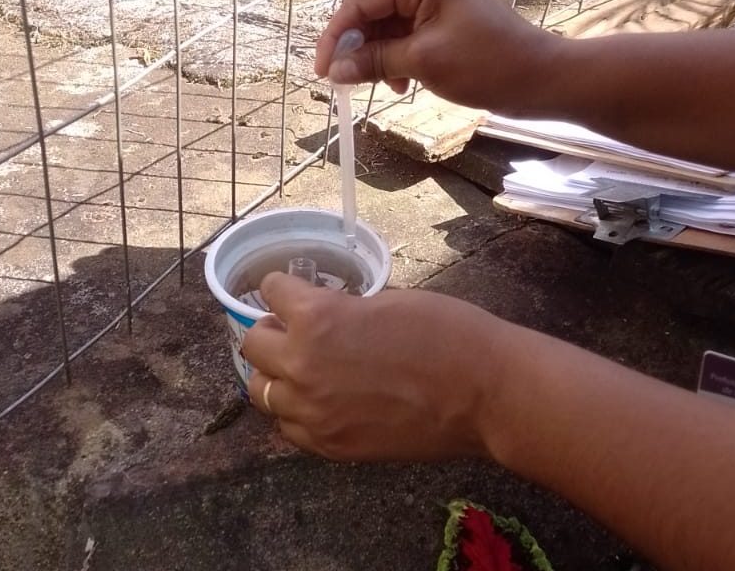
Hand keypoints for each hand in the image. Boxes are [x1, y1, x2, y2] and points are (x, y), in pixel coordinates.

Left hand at [242, 272, 509, 462]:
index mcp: (317, 318)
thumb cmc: (444, 330)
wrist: (481, 391)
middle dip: (271, 330)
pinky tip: (321, 401)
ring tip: (304, 368)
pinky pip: (288, 427)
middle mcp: (302, 365)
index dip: (283, 288)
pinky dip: (295, 412)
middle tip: (294, 329)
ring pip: (261, 391)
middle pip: (253, 345)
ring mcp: (313, 413)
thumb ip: (342, 310)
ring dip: (277, 374)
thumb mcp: (385, 300)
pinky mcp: (330, 447)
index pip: (272, 292)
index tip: (292, 291)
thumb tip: (325, 316)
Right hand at [314, 0, 560, 113]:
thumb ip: (375, 60)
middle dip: (357, 42)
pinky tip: (400, 81)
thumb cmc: (489, 65)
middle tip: (347, 77)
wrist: (541, 79)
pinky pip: (403, 29)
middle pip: (369, 4)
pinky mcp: (443, 14)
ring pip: (384, 20)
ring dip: (377, 52)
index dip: (338, 34)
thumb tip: (334, 70)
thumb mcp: (424, 63)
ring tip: (384, 84)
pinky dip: (395, 54)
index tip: (323, 69)